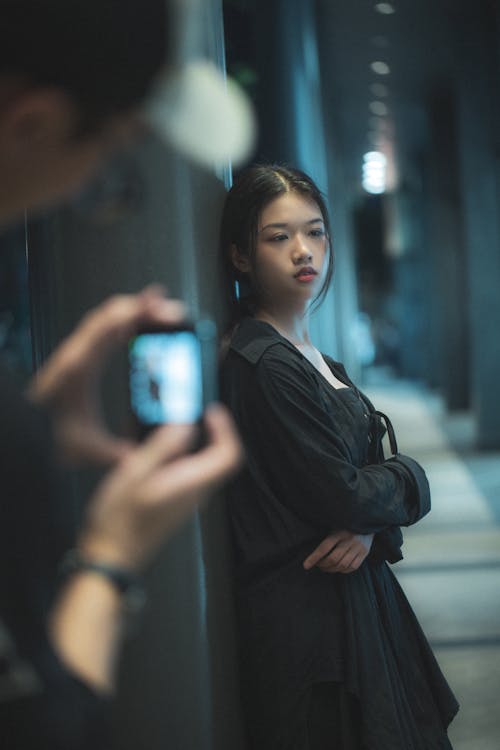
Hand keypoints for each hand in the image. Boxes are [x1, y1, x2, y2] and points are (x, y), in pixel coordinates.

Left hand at [27, 286, 186, 465]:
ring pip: (108, 318)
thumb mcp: (84, 447)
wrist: (26, 430)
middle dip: (145, 308)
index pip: (108, 328)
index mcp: (79, 367)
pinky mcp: (80, 355)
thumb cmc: (48, 433)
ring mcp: (78, 351)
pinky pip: (104, 329)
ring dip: (136, 312)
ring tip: (162, 312)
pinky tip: (140, 326)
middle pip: (113, 315)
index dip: (134, 312)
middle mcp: (77, 353)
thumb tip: (141, 455)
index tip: (156, 305)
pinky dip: (125, 321)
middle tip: (173, 311)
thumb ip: (114, 453)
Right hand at [77, 403, 241, 570]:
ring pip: (203, 463)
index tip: (211, 412)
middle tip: (189, 414)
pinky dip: (179, 455)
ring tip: (165, 427)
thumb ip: (162, 446)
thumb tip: (184, 425)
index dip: (226, 429)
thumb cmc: (118, 521)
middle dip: (209, 430)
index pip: (228, 456)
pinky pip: (188, 472)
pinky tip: (153, 450)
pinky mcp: (176, 502)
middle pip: (219, 457)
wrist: (111, 556)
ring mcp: (187, 499)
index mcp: (189, 484)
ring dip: (192, 441)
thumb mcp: (133, 472)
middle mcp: (194, 493)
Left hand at [303, 530, 373, 573]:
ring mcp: (358, 547)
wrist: (367, 521)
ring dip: (331, 569)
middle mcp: (349, 540)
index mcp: (339, 531)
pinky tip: (338, 568)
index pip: (324, 547)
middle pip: (333, 558)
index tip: (305, 565)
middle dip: (323, 565)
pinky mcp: (365, 553)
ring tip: (326, 568)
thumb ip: (327, 536)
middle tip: (318, 565)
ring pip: (342, 565)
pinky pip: (352, 567)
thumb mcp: (335, 525)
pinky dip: (343, 570)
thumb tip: (311, 551)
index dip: (314, 557)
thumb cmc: (346, 524)